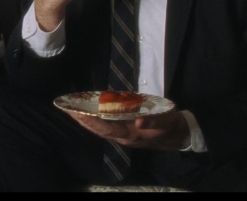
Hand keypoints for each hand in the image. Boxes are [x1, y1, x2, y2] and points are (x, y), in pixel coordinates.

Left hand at [67, 110, 189, 150]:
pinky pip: (106, 125)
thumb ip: (153, 120)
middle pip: (98, 130)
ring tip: (73, 111)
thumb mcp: (165, 121)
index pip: (106, 129)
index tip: (78, 114)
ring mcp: (123, 134)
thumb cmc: (171, 126)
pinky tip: (89, 113)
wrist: (179, 134)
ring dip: (86, 121)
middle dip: (83, 121)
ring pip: (100, 128)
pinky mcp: (125, 130)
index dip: (91, 122)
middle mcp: (123, 136)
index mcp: (131, 135)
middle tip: (67, 110)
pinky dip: (96, 119)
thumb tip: (138, 120)